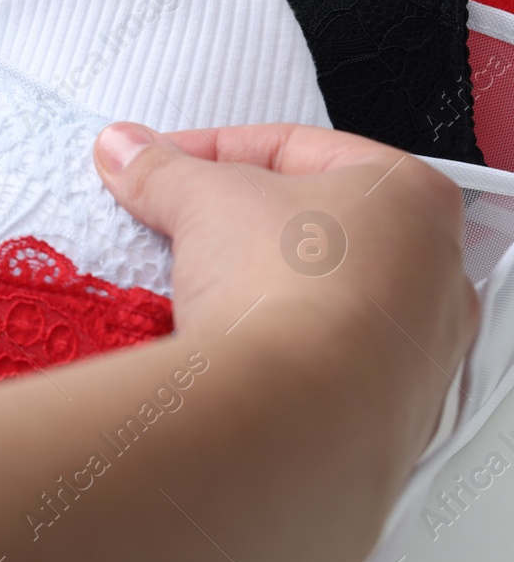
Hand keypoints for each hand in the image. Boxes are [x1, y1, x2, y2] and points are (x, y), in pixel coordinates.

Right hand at [94, 122, 477, 459]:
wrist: (292, 410)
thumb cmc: (287, 286)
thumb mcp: (202, 199)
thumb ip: (163, 169)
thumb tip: (126, 150)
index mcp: (411, 196)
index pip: (293, 149)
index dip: (212, 150)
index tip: (163, 165)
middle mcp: (435, 272)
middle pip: (314, 223)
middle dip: (241, 221)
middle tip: (179, 224)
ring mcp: (418, 349)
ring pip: (321, 295)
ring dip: (260, 285)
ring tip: (198, 288)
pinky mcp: (390, 412)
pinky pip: (321, 360)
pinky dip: (275, 345)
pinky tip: (228, 345)